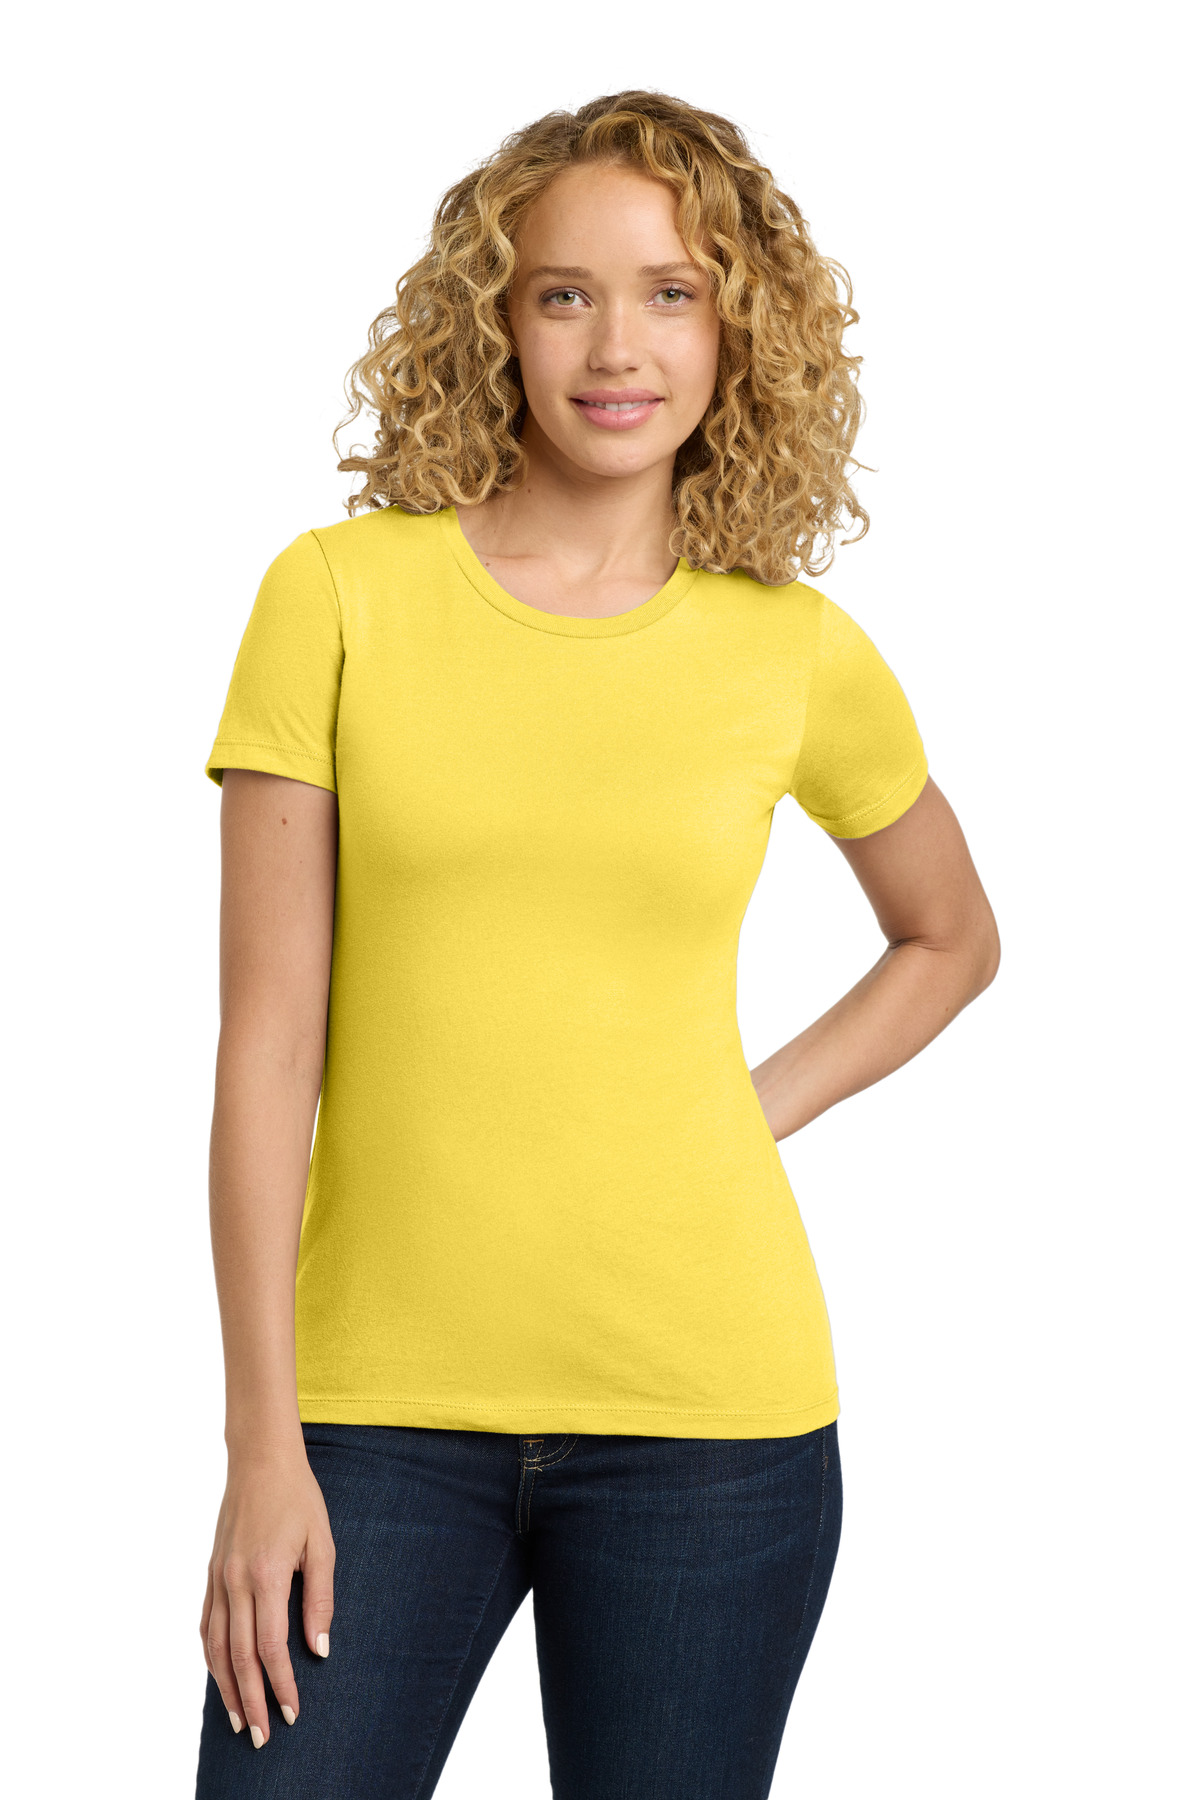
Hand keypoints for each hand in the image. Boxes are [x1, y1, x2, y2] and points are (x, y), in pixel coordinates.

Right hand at [200, 1448, 334, 1747]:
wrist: (260, 1460)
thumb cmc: (298, 1499)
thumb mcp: (321, 1544)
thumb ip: (320, 1599)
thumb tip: (319, 1649)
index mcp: (267, 1575)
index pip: (271, 1646)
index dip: (281, 1684)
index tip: (292, 1711)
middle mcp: (236, 1582)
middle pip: (240, 1656)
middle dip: (252, 1700)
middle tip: (263, 1737)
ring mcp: (218, 1578)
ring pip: (216, 1647)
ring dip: (226, 1687)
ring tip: (239, 1720)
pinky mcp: (210, 1573)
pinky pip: (206, 1624)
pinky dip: (211, 1656)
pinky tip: (220, 1675)